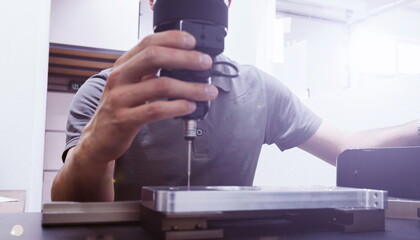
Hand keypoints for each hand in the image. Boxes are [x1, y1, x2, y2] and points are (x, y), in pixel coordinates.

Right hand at [77, 30, 218, 162]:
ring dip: (190, 87)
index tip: (192, 42)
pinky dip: (177, 107)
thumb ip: (151, 72)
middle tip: (205, 63)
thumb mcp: (131, 84)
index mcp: (123, 65)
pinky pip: (155, 110)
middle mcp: (120, 77)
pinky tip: (189, 107)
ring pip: (160, 85)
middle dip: (185, 58)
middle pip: (154, 57)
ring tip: (207, 91)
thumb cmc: (120, 109)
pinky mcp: (125, 120)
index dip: (172, 39)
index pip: (148, 42)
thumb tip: (185, 63)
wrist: (99, 137)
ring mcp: (120, 98)